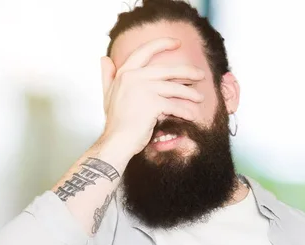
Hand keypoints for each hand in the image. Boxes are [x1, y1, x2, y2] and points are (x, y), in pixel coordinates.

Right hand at [99, 37, 205, 155]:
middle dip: (187, 71)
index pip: (144, 51)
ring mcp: (143, 89)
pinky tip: (192, 115)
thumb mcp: (108, 94)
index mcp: (125, 72)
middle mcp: (134, 77)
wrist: (116, 141)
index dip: (162, 44)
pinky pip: (175, 106)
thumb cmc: (115, 121)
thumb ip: (108, 75)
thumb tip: (104, 59)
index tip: (177, 42)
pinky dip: (185, 111)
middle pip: (168, 70)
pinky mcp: (152, 104)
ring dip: (190, 94)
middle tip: (200, 74)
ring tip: (200, 98)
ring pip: (175, 88)